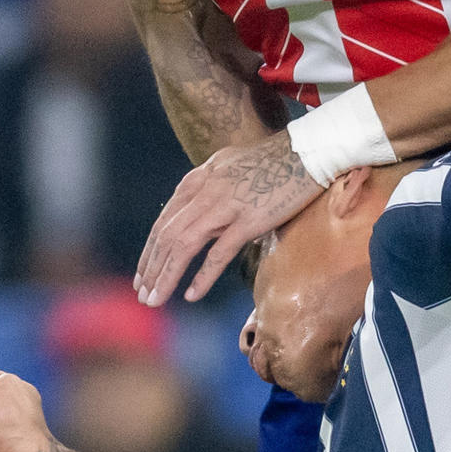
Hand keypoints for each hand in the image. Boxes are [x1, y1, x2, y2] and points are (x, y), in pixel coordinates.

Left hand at [135, 132, 320, 306]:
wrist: (308, 152)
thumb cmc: (273, 162)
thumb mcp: (228, 166)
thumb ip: (207, 187)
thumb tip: (194, 211)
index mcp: (198, 180)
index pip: (164, 221)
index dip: (149, 251)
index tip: (142, 274)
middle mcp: (205, 192)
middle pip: (167, 236)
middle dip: (150, 268)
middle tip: (143, 294)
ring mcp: (225, 206)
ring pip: (183, 246)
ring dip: (166, 276)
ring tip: (156, 299)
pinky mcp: (249, 220)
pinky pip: (218, 253)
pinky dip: (202, 276)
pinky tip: (191, 295)